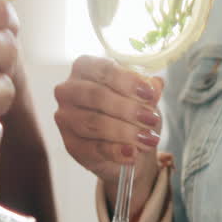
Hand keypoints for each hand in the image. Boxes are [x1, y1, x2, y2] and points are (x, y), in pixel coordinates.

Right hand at [54, 55, 162, 196]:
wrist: (127, 146)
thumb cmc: (130, 112)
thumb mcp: (143, 98)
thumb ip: (149, 90)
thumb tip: (155, 86)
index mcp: (86, 68)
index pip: (103, 70)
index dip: (128, 81)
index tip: (149, 94)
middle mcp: (69, 90)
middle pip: (96, 95)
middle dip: (127, 108)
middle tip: (151, 119)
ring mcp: (66, 118)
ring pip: (94, 123)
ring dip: (124, 131)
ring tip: (147, 138)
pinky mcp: (71, 145)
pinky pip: (93, 148)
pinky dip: (115, 151)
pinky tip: (131, 153)